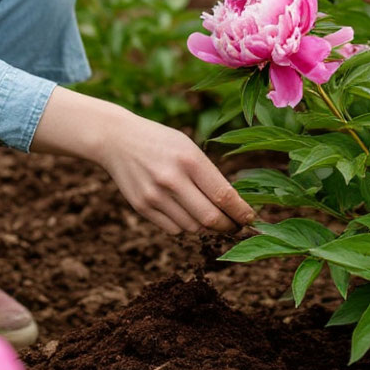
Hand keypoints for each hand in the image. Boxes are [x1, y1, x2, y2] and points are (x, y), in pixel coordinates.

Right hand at [31, 87, 255, 233]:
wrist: (117, 139)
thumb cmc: (161, 142)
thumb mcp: (187, 147)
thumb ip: (207, 175)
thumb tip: (232, 207)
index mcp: (189, 159)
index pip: (224, 195)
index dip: (242, 212)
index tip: (251, 219)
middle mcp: (172, 179)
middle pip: (211, 218)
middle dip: (229, 227)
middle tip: (235, 227)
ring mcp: (155, 195)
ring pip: (193, 227)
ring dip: (205, 226)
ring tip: (206, 213)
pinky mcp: (142, 207)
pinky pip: (173, 230)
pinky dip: (184, 226)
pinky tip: (182, 211)